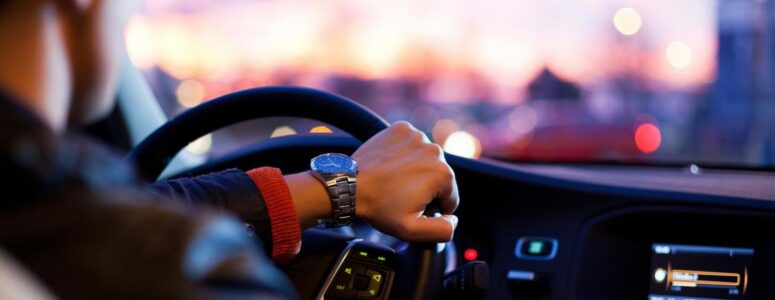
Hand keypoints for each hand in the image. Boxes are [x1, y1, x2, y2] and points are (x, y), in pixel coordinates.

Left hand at [352, 121, 458, 242]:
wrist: (349, 185)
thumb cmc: (379, 207)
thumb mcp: (412, 230)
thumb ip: (442, 230)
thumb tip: (454, 219)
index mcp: (443, 173)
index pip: (450, 197)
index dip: (433, 207)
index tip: (413, 207)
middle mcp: (434, 150)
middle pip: (439, 176)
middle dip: (425, 188)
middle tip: (401, 195)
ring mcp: (417, 136)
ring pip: (426, 159)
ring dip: (416, 170)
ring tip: (395, 181)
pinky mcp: (402, 129)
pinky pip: (411, 144)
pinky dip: (405, 154)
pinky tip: (392, 165)